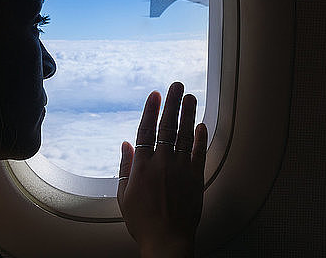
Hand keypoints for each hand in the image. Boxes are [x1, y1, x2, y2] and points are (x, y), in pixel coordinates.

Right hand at [117, 82, 207, 257]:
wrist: (168, 240)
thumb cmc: (143, 222)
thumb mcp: (124, 196)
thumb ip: (126, 167)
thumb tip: (126, 144)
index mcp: (143, 166)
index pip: (146, 130)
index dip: (151, 110)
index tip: (155, 95)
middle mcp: (163, 163)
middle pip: (168, 126)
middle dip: (173, 103)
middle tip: (177, 85)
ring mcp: (182, 169)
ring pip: (186, 135)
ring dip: (189, 114)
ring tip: (191, 97)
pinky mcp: (196, 177)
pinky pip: (200, 152)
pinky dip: (201, 137)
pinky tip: (201, 125)